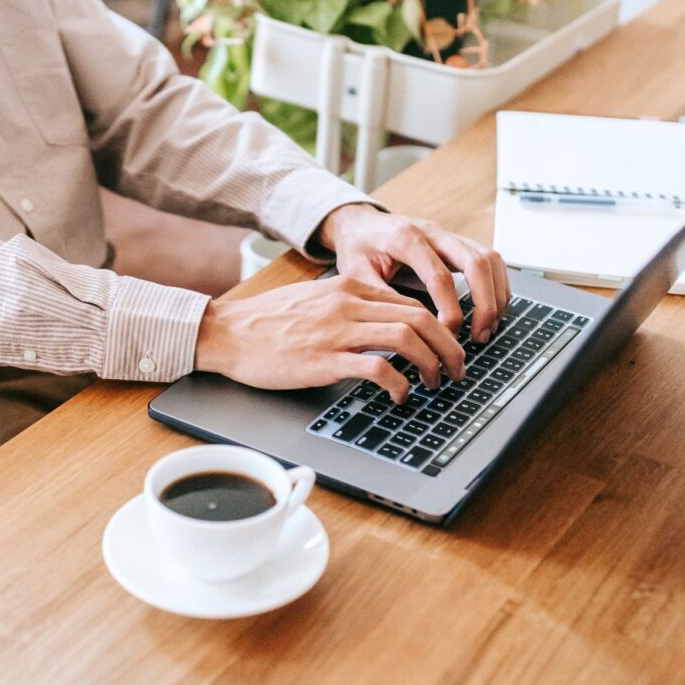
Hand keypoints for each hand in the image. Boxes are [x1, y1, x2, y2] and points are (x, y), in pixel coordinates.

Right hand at [194, 276, 465, 402]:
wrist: (227, 333)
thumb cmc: (268, 322)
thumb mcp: (316, 300)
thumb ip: (351, 306)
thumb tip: (387, 323)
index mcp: (349, 288)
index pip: (412, 302)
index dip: (440, 327)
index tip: (449, 347)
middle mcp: (348, 304)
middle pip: (420, 317)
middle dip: (449, 346)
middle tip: (458, 369)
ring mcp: (337, 331)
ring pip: (407, 338)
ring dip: (432, 363)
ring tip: (437, 383)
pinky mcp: (324, 360)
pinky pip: (377, 368)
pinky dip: (399, 384)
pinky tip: (401, 396)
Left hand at [318, 204, 509, 342]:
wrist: (359, 224)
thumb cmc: (357, 248)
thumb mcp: (356, 275)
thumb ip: (381, 299)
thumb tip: (409, 332)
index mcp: (406, 239)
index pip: (440, 277)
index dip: (450, 310)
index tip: (448, 337)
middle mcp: (433, 232)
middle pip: (477, 262)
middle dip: (485, 303)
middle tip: (480, 336)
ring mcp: (449, 235)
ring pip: (490, 258)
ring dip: (496, 294)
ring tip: (488, 327)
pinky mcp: (457, 243)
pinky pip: (489, 260)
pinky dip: (496, 285)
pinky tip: (490, 310)